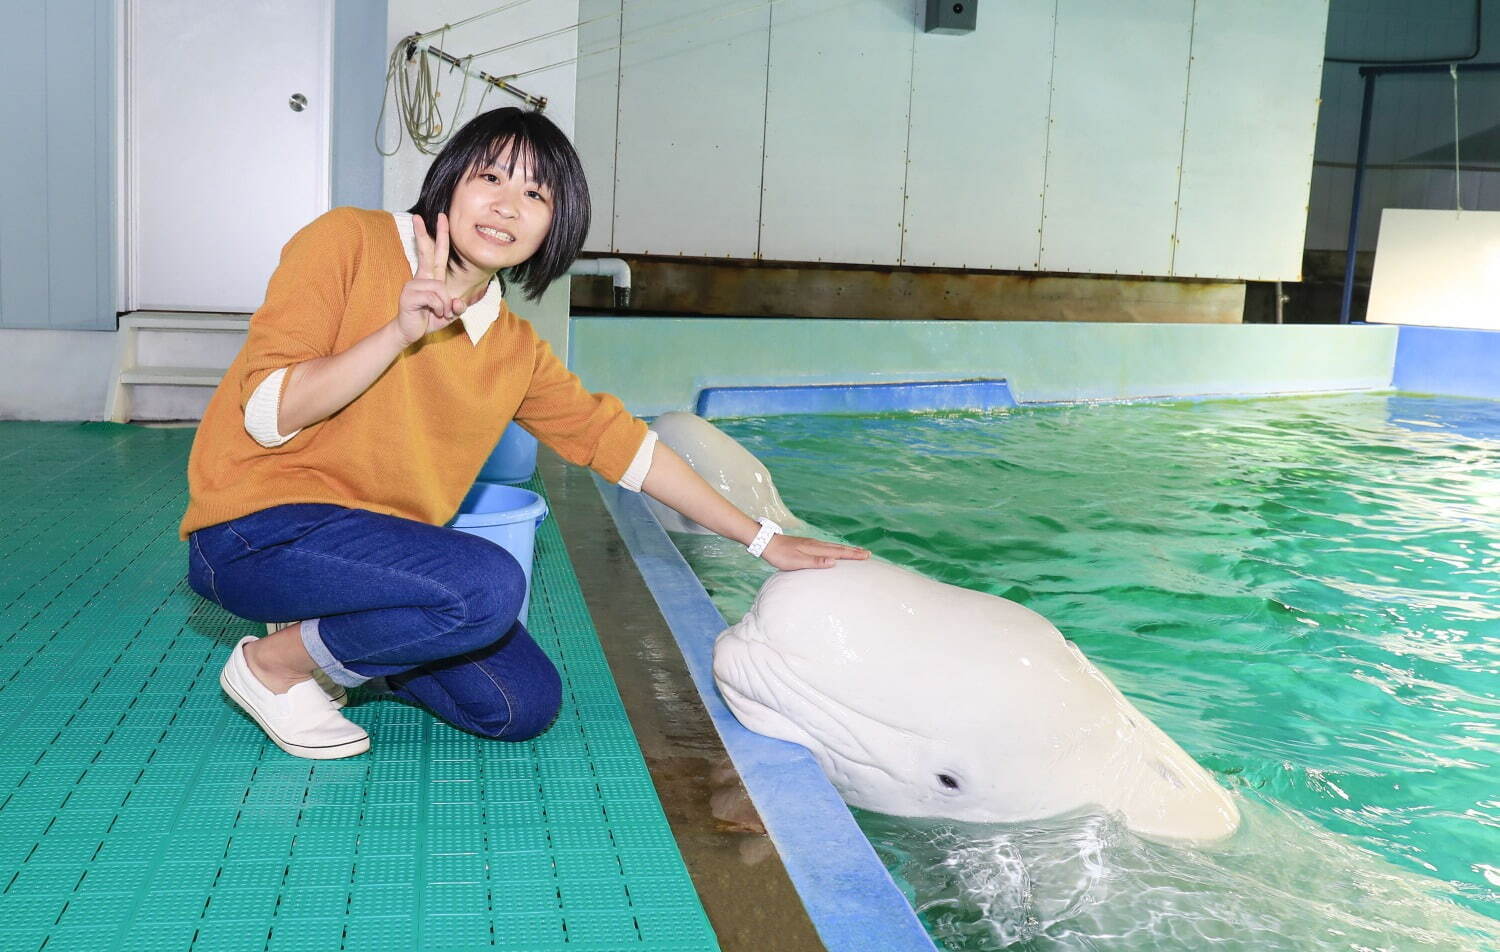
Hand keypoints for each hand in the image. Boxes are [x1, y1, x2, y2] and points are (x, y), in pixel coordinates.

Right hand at [395, 213, 467, 345]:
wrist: (410, 332)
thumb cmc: (429, 319)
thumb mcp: (449, 313)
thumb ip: (458, 307)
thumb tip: (458, 303)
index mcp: (431, 277)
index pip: (436, 253)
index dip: (440, 236)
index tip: (440, 217)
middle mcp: (421, 278)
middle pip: (426, 252)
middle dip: (423, 234)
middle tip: (417, 216)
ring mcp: (413, 285)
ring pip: (440, 288)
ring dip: (445, 305)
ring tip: (438, 312)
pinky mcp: (409, 295)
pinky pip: (434, 298)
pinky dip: (439, 309)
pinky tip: (432, 314)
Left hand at [759, 534, 869, 570]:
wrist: (767, 543)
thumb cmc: (780, 555)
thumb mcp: (797, 561)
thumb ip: (815, 562)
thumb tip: (833, 562)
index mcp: (816, 548)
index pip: (839, 552)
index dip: (853, 555)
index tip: (867, 556)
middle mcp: (816, 544)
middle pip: (839, 548)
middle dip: (854, 551)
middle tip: (868, 554)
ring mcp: (812, 544)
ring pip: (833, 547)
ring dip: (846, 549)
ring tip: (856, 551)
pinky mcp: (806, 545)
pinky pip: (827, 547)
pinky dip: (836, 549)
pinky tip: (834, 551)